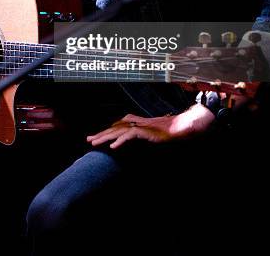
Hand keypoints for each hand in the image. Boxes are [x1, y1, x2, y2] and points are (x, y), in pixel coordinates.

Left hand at [86, 105, 215, 148]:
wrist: (180, 127)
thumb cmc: (168, 131)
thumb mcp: (151, 134)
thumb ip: (141, 136)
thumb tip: (132, 141)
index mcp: (136, 122)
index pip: (117, 126)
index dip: (106, 132)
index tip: (94, 138)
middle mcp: (136, 122)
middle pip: (114, 128)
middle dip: (101, 134)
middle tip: (88, 140)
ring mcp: (140, 126)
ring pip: (119, 131)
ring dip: (106, 137)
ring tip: (94, 143)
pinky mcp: (146, 131)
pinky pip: (130, 136)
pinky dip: (121, 141)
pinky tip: (113, 147)